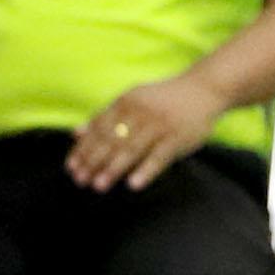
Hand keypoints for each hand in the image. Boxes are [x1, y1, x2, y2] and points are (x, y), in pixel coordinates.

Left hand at [69, 72, 226, 191]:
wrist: (203, 90)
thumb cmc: (164, 99)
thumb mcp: (131, 100)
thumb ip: (104, 117)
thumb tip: (76, 134)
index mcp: (125, 102)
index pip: (98, 129)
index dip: (83, 149)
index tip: (71, 167)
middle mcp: (139, 112)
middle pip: (111, 140)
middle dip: (93, 161)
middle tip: (80, 180)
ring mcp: (159, 125)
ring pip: (131, 150)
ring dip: (113, 168)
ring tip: (99, 185)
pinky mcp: (178, 137)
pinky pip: (159, 157)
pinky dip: (146, 170)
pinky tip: (133, 184)